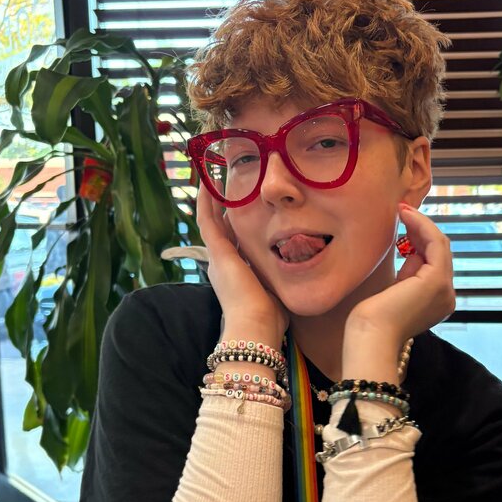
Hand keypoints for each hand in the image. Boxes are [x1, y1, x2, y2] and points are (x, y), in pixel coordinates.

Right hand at [196, 183, 288, 343]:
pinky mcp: (217, 253)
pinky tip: (208, 183)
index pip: (235, 241)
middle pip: (220, 227)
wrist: (256, 327)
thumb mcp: (276, 291)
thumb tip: (296, 274)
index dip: (237, 223)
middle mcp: (223, 263)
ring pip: (210, 220)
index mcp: (236, 273)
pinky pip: (207, 220)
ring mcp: (218, 257)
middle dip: (221, 206)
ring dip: (210, 198)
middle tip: (223, 182)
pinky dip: (205, 202)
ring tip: (212, 175)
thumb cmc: (270, 318)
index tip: (243, 205)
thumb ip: (280, 279)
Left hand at [345, 203, 455, 347]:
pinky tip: (405, 216)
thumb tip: (412, 252)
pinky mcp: (437, 280)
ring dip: (420, 224)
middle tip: (401, 211)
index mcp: (437, 301)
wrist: (370, 337)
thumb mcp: (394, 291)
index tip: (402, 222)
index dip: (420, 238)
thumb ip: (408, 274)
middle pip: (439, 251)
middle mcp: (446, 296)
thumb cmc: (372, 320)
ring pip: (439, 245)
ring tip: (401, 210)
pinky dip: (421, 226)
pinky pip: (435, 243)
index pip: (434, 262)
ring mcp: (444, 289)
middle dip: (420, 229)